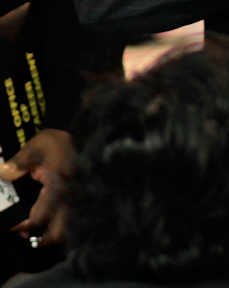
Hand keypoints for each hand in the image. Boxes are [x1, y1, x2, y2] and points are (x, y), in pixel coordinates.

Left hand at [0, 129, 74, 245]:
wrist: (76, 132)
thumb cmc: (54, 142)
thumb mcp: (33, 149)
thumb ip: (18, 163)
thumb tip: (2, 173)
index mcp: (57, 188)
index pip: (38, 218)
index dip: (20, 226)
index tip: (9, 226)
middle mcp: (68, 197)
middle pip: (58, 232)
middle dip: (41, 239)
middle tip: (26, 236)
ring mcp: (76, 198)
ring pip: (68, 228)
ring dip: (53, 233)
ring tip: (40, 233)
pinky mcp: (78, 195)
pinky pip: (72, 217)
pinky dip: (61, 224)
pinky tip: (52, 219)